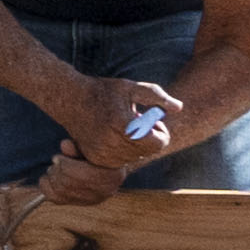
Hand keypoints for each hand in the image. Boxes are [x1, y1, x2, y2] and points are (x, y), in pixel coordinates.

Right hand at [45, 79, 183, 203]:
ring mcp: (103, 154)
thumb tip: (179, 108)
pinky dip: (122, 150)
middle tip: (135, 120)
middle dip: (148, 137)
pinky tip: (113, 135)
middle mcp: (113, 144)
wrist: (70, 99)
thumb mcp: (131, 88)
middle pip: (148, 151)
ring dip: (135, 144)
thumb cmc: (104, 92)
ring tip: (122, 127)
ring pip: (136, 157)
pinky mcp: (96, 159)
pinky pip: (121, 161)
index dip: (160, 131)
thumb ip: (157, 97)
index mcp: (124, 126)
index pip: (159, 143)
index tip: (150, 118)